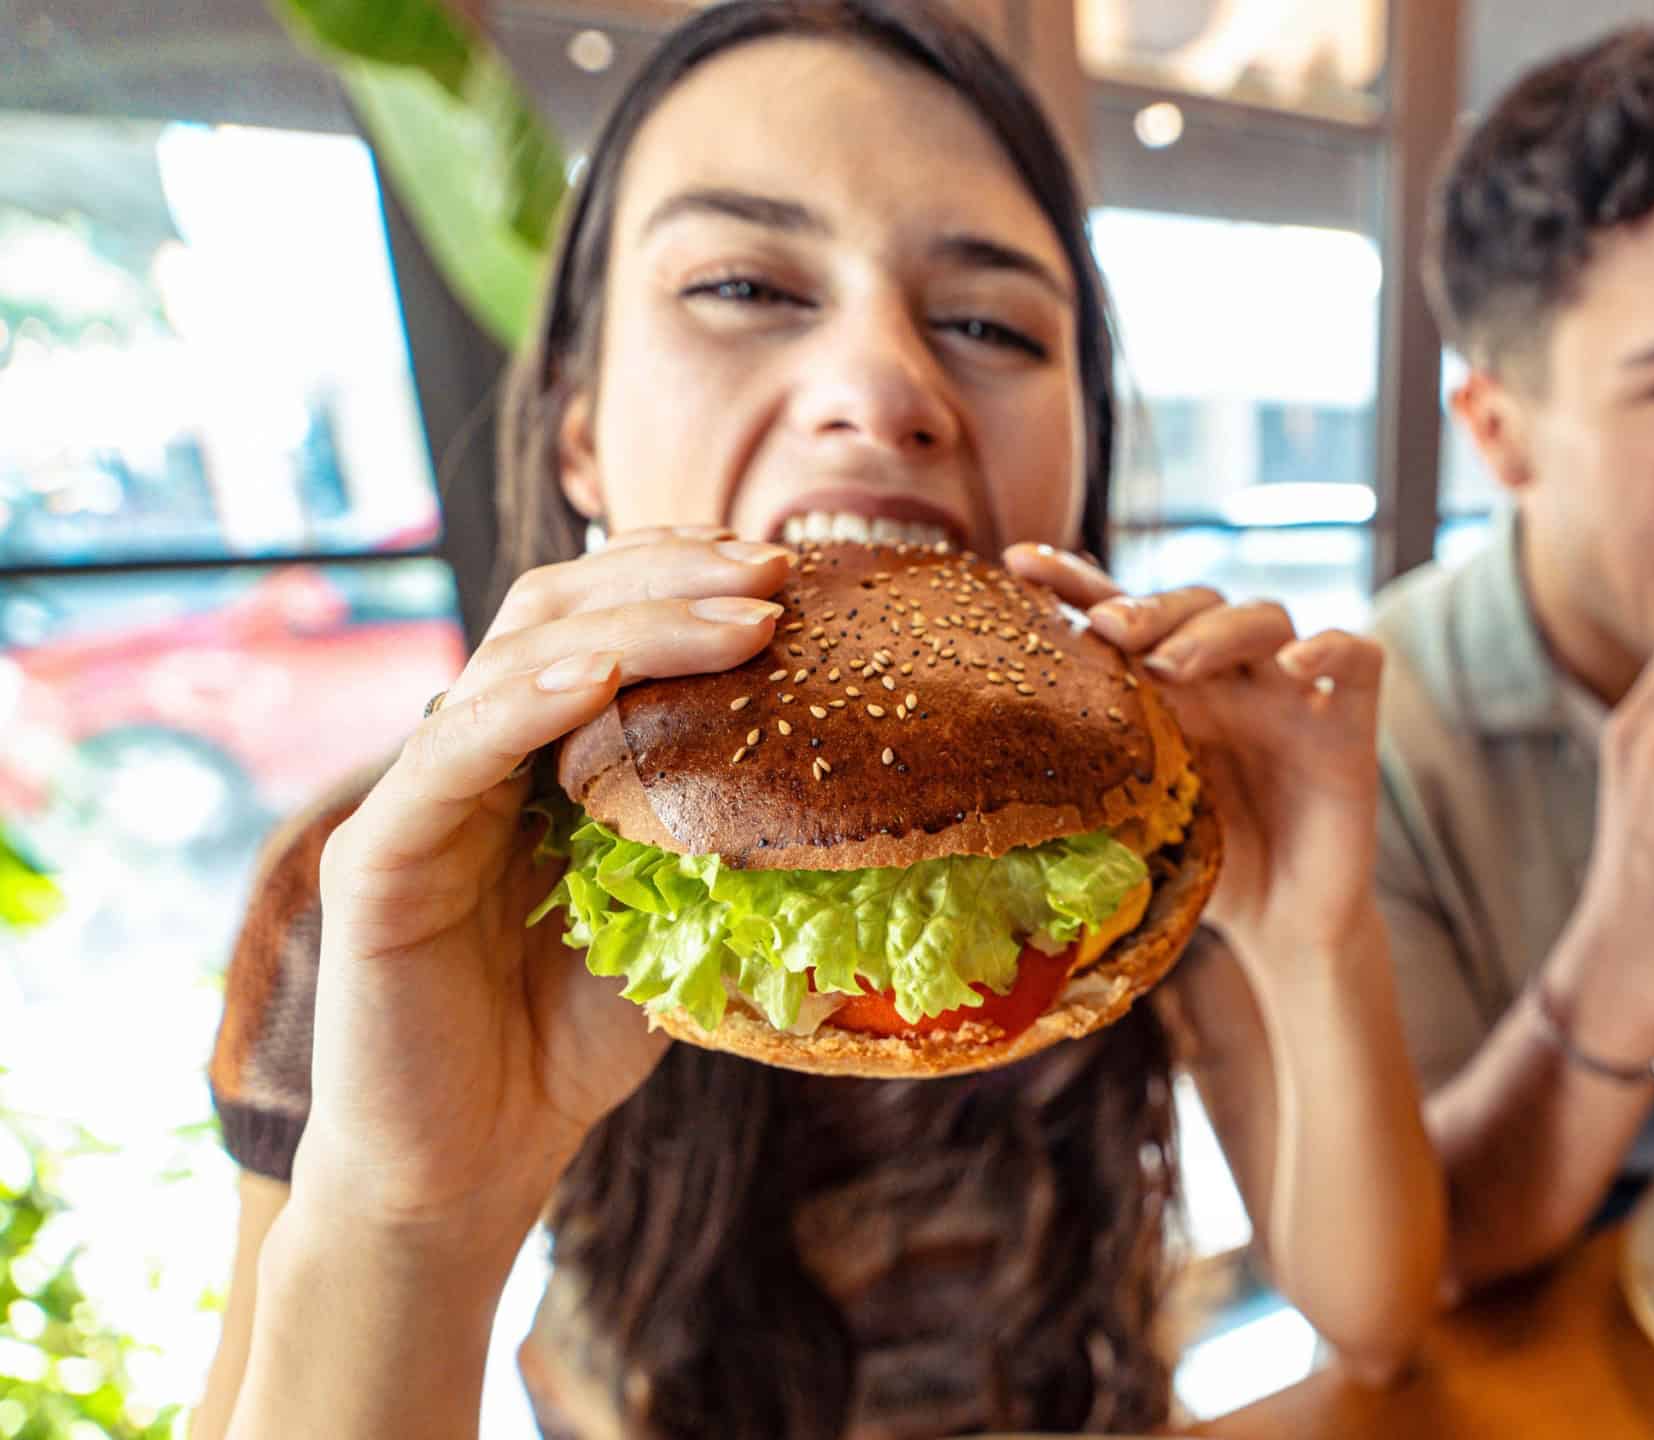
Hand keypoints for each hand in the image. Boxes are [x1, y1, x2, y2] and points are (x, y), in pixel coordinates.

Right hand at [299, 527, 791, 1236]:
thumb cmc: (573, 1040)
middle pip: (557, 608)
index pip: (599, 617)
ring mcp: (420, 797)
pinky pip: (452, 755)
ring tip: (739, 615)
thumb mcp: (678, 917)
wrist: (472, 1162)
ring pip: (514, 660)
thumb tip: (861, 786)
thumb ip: (722, 838)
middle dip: (670, 573)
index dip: (679, 574)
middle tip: (774, 568)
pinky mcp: (378, 858)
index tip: (780, 565)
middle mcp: (473, 752)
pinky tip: (603, 675)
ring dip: (634, 623)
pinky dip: (528, 703)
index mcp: (538, 753)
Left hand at [1005, 545, 1383, 962]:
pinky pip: (1358, 658)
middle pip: (1196, 602)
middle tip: (1109, 629)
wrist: (1286, 927)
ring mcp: (1291, 695)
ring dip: (1217, 630)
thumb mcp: (1137, 823)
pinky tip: (1297, 665)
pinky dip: (1330, 647)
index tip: (1018, 563)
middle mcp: (1229, 679)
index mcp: (1171, 692)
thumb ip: (1090, 789)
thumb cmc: (1208, 870)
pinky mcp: (1348, 724)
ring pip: (1265, 616)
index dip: (1075, 583)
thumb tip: (988, 789)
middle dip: (1150, 606)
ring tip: (1175, 663)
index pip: (1124, 617)